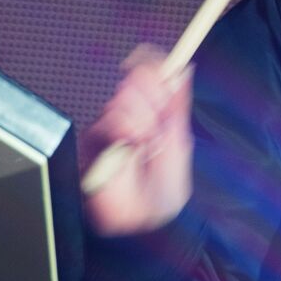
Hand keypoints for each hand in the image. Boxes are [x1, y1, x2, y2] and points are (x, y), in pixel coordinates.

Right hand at [82, 45, 193, 236]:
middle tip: (158, 125)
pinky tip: (132, 145)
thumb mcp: (179, 140)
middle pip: (138, 80)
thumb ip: (177, 105)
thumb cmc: (165, 186)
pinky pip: (111, 120)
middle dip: (153, 101)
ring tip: (146, 143)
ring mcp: (113, 125)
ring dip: (142, 121)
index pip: (151, 75)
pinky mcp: (96, 139)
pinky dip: (125, 131)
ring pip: (125, 99)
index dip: (156, 65)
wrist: (145, 218)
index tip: (165, 63)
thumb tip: (184, 70)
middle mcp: (133, 114)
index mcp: (155, 112)